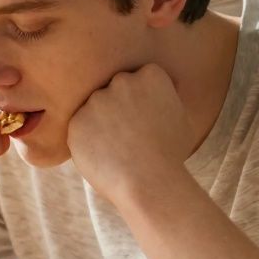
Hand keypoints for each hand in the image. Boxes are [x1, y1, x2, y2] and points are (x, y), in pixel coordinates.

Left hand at [67, 64, 195, 203]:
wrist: (150, 183)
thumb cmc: (171, 155)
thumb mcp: (182, 119)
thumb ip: (166, 99)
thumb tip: (160, 94)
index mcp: (151, 75)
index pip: (140, 78)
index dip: (142, 100)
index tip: (146, 119)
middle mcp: (122, 81)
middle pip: (115, 89)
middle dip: (119, 108)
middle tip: (129, 134)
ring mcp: (96, 101)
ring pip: (95, 108)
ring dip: (101, 124)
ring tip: (118, 148)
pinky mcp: (77, 121)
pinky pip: (80, 128)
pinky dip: (88, 141)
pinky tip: (104, 155)